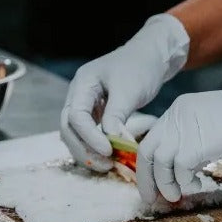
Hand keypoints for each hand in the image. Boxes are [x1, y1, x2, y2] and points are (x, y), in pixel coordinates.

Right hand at [60, 14, 189, 171]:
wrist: (152, 56)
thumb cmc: (140, 67)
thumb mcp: (129, 90)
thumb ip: (116, 116)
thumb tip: (108, 142)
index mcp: (82, 83)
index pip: (75, 116)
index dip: (89, 137)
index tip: (108, 151)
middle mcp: (79, 94)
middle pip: (68, 128)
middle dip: (83, 149)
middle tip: (105, 165)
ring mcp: (86, 104)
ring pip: (76, 134)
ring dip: (88, 151)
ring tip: (108, 166)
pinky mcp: (97, 112)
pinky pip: (89, 133)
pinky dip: (96, 146)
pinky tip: (110, 157)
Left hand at [136, 67, 221, 202]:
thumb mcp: (214, 126)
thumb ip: (195, 140)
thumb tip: (183, 167)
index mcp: (180, 109)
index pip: (152, 139)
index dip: (150, 165)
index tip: (155, 184)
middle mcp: (177, 115)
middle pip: (148, 151)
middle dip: (148, 179)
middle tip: (155, 199)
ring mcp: (186, 127)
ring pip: (160, 162)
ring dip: (167, 184)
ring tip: (180, 194)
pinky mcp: (198, 142)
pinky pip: (180, 169)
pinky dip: (186, 183)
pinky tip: (199, 185)